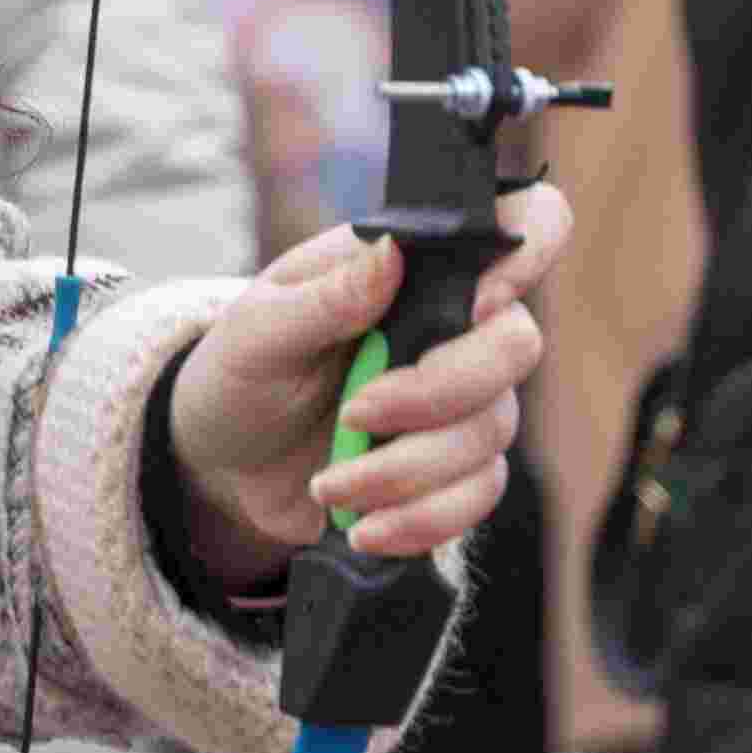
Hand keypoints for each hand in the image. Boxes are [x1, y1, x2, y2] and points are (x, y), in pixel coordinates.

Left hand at [168, 181, 565, 586]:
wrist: (224, 464)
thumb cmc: (243, 374)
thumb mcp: (258, 331)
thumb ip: (327, 295)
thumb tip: (392, 253)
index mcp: (415, 269)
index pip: (524, 225)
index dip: (527, 251)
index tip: (472, 302)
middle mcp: (456, 328)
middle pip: (517, 345)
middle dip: (438, 392)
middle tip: (355, 411)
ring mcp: (464, 401)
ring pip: (492, 432)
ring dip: (405, 470)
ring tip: (331, 484)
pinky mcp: (456, 469)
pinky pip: (478, 495)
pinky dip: (419, 518)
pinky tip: (365, 526)